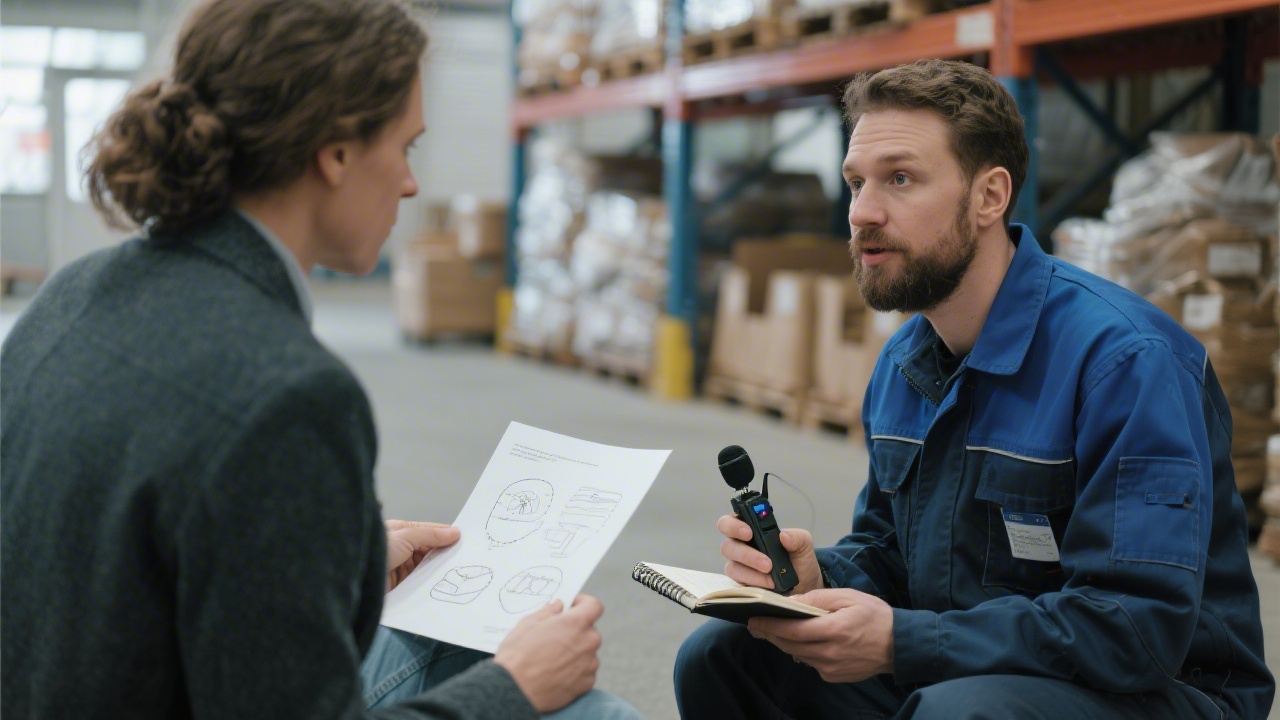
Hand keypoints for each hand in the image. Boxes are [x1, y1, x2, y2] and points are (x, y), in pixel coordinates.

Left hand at [385, 519, 459, 592]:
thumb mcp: (406, 536)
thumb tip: (455, 532)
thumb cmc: (378, 549)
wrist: (355, 576)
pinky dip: (428, 582)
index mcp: (400, 531)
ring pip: (424, 566)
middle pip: (427, 550)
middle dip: (443, 553)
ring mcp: (399, 566)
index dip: (445, 534)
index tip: (463, 539)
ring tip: (457, 570)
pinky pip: (418, 581)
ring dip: (437, 568)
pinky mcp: (399, 584)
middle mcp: (400, 548)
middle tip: (464, 556)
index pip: (427, 531)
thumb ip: (430, 535)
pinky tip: (441, 582)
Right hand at [494, 595, 603, 712]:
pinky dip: (575, 670)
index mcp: (576, 623)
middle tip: (555, 636)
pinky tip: (556, 673)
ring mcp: (589, 665)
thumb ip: (548, 612)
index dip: (583, 603)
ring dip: (575, 651)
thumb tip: (558, 606)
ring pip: (587, 652)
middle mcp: (588, 642)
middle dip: (575, 630)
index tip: (572, 607)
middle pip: (589, 630)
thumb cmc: (518, 655)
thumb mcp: (527, 624)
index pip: (594, 606)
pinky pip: (585, 671)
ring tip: (552, 658)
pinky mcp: (587, 684)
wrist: (514, 691)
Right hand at [717, 515, 822, 594]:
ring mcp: (739, 567)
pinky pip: (739, 585)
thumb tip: (784, 536)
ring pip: (733, 568)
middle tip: (767, 563)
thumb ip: (797, 537)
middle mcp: (740, 547)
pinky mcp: (741, 585)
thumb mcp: (804, 545)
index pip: (729, 522)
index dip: (733, 525)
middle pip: (727, 546)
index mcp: (750, 530)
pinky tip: (770, 586)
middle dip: (746, 555)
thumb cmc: (799, 561)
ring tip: (772, 578)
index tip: (748, 532)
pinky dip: (755, 585)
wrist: (804, 586)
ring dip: (753, 573)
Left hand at [747, 588, 893, 683]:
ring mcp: (832, 668)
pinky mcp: (833, 676)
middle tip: (755, 623)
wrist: (899, 645)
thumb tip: (791, 601)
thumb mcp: (848, 597)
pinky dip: (802, 650)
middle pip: (790, 644)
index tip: (753, 619)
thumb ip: (818, 598)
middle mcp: (831, 653)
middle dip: (771, 633)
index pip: (793, 630)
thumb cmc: (875, 616)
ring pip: (797, 654)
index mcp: (835, 630)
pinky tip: (802, 639)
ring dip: (784, 642)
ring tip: (773, 629)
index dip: (770, 625)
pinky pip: (810, 662)